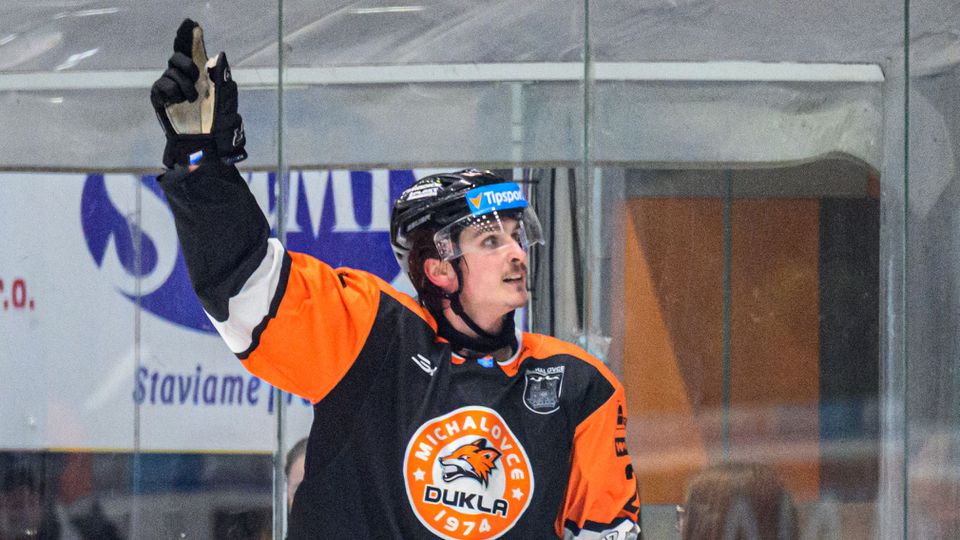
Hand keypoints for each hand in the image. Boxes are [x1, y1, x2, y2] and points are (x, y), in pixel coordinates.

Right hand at [150, 19, 246, 167]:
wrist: (206, 143)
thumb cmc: (218, 123)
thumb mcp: (226, 99)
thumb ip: (222, 77)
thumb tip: (218, 55)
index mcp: (203, 76)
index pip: (194, 51)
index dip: (191, 37)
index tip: (192, 24)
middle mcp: (186, 78)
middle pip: (178, 55)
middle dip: (187, 62)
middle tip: (196, 76)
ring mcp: (172, 88)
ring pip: (171, 69)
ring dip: (183, 82)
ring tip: (191, 98)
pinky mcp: (161, 99)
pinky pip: (161, 84)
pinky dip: (171, 90)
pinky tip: (179, 100)